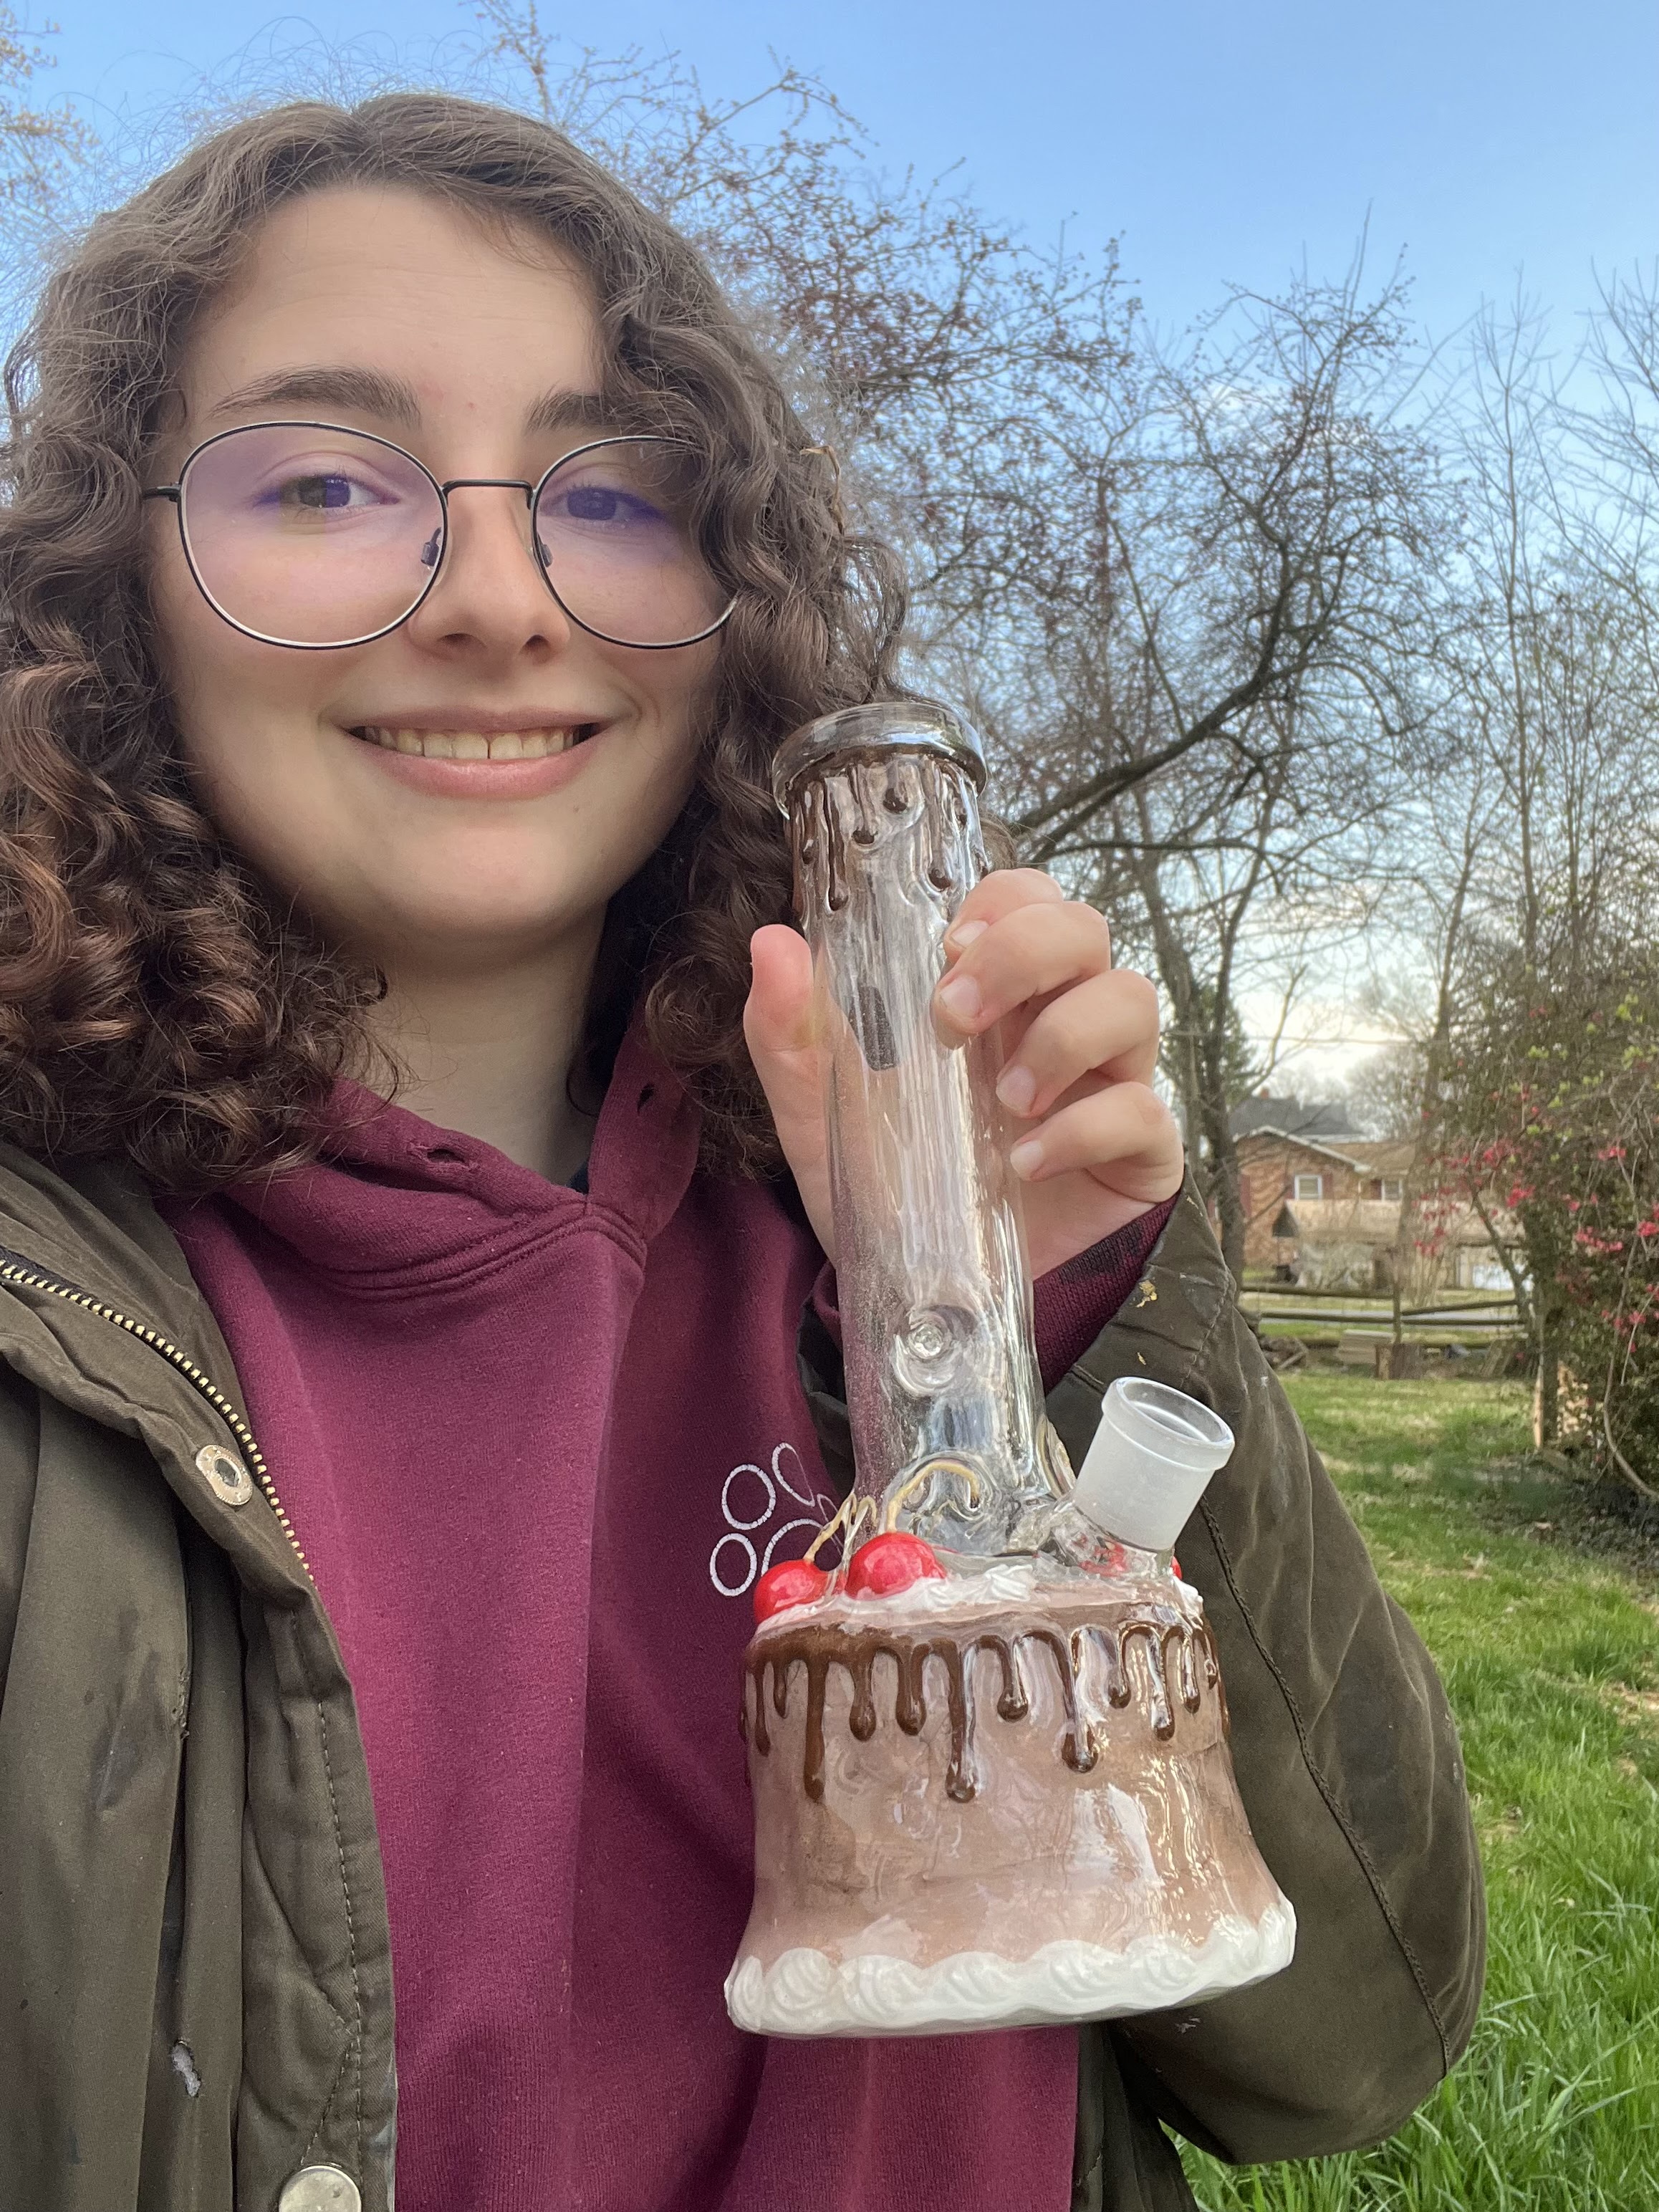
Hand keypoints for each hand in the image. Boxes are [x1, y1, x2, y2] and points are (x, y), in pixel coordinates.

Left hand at [744, 868, 1183, 1275]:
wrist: (921, 1296)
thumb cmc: (888, 1185)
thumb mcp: (818, 1112)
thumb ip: (788, 1030)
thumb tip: (771, 942)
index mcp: (997, 991)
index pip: (1030, 898)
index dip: (1003, 901)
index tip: (947, 949)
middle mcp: (1061, 1019)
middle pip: (1087, 929)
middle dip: (1025, 953)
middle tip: (955, 1016)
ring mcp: (1108, 1081)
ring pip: (1133, 1001)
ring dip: (1062, 1036)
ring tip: (1000, 1098)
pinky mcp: (1140, 1153)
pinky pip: (1145, 1112)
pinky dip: (1084, 1129)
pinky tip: (1024, 1164)